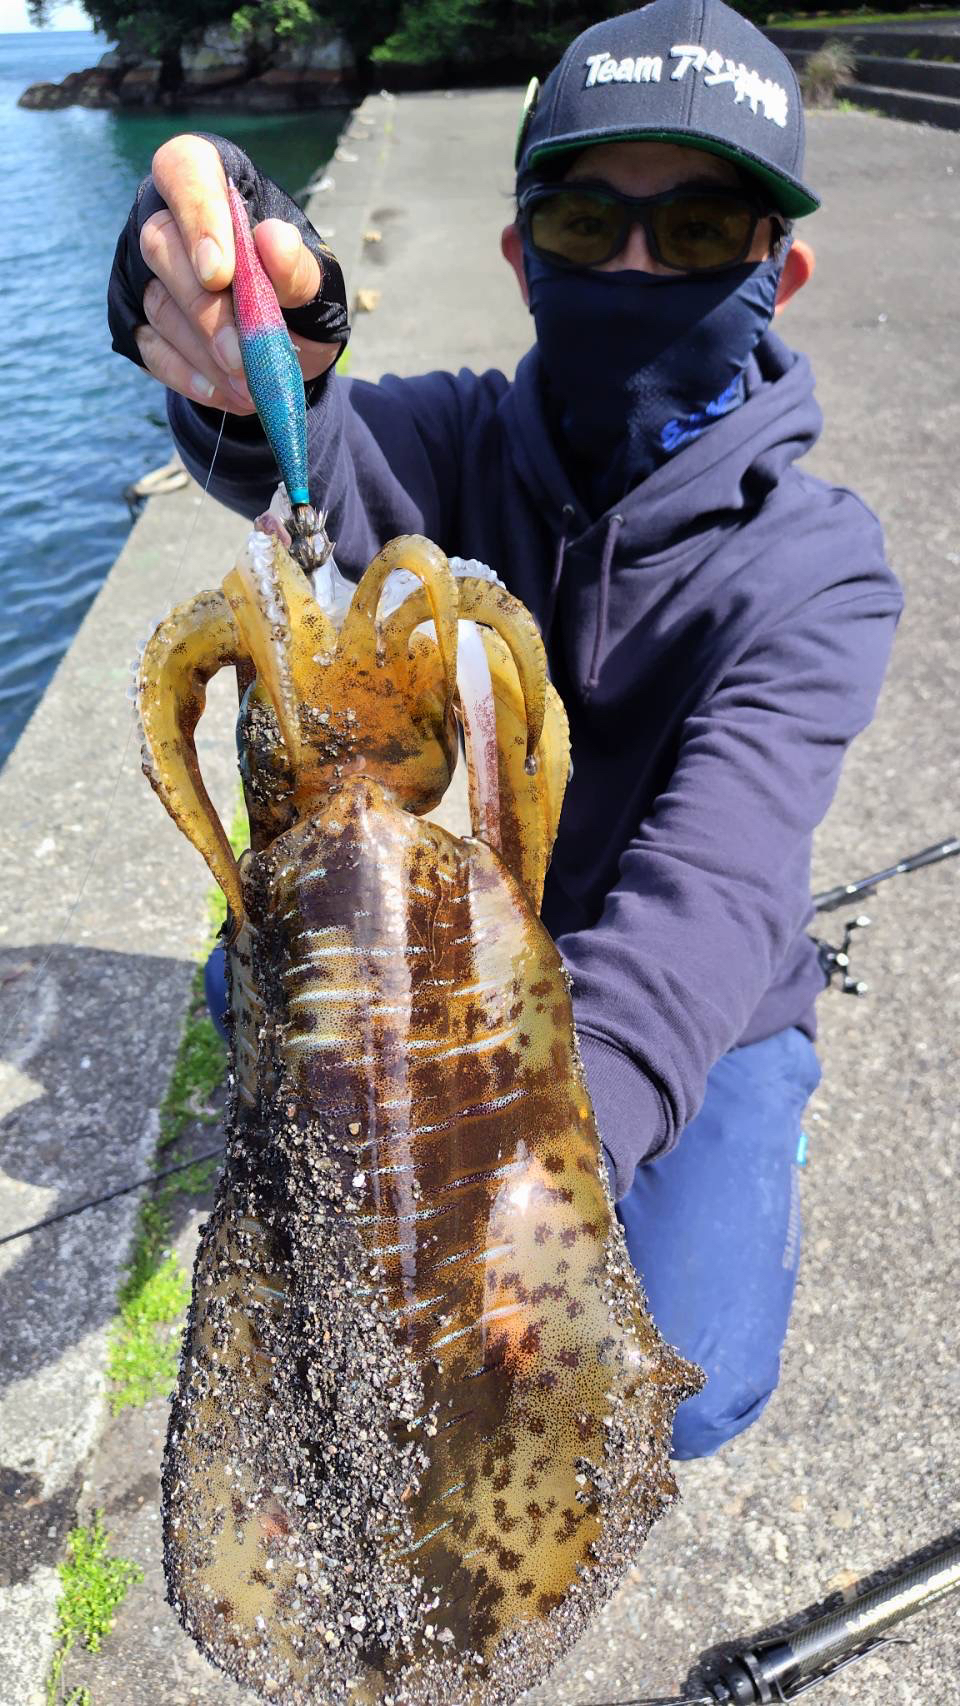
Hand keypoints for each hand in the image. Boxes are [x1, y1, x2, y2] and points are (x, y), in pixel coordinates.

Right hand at [135, 135, 341, 413]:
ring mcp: (148, 271)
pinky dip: (191, 377)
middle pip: (160, 244)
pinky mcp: (138, 320)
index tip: (221, 275)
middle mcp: (169, 218)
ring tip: (250, 385)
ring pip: (157, 303)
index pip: (185, 168)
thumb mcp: (316, 286)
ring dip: (204, 353)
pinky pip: (150, 348)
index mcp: (216, 186)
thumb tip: (272, 239)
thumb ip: (298, 267)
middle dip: (205, 311)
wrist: (287, 348)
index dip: (198, 218)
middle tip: (243, 359)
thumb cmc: (300, 298)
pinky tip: (226, 394)